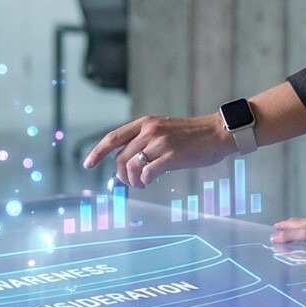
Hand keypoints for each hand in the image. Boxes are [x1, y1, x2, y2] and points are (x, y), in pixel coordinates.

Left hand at [83, 113, 234, 187]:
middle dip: (121, 175)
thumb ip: (146, 141)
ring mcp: (160, 143)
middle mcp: (150, 131)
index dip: (98, 152)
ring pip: (132, 167)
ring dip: (133, 181)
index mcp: (146, 123)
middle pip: (120, 158)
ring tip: (142, 183)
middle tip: (131, 183)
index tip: (88, 164)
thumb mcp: (164, 130)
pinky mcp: (171, 156)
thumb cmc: (192, 135)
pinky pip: (147, 173)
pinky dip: (145, 181)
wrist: (217, 133)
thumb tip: (129, 164)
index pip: (113, 137)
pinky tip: (152, 181)